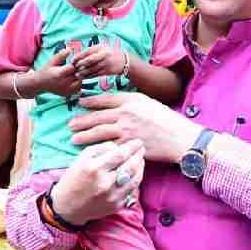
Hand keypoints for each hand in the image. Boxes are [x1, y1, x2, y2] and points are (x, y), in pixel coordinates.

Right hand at [37, 48, 80, 96]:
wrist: (40, 84)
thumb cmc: (46, 70)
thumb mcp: (52, 61)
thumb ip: (61, 55)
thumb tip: (71, 49)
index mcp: (59, 74)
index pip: (73, 67)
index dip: (74, 63)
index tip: (73, 62)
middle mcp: (63, 83)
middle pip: (78, 75)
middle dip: (78, 70)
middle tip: (75, 67)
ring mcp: (66, 90)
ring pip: (80, 82)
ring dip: (79, 77)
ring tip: (74, 73)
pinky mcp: (68, 94)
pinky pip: (78, 88)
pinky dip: (78, 83)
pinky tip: (73, 79)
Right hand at [52, 139, 144, 225]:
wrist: (68, 206)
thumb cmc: (74, 178)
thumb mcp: (82, 158)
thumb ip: (101, 148)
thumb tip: (119, 147)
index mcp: (94, 168)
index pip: (120, 154)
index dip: (132, 147)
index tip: (137, 142)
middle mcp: (104, 183)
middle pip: (131, 166)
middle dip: (139, 155)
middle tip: (142, 148)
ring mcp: (112, 196)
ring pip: (135, 179)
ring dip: (140, 167)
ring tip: (140, 159)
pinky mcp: (116, 205)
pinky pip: (132, 190)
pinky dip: (135, 180)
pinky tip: (134, 173)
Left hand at [69, 93, 201, 162]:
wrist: (179, 137)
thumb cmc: (167, 119)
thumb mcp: (149, 103)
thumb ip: (131, 102)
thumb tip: (116, 104)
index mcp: (131, 100)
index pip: (106, 98)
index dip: (91, 101)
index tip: (81, 102)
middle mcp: (126, 113)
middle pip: (98, 116)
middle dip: (82, 120)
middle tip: (70, 124)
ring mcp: (127, 130)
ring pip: (99, 132)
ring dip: (84, 135)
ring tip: (74, 138)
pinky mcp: (129, 145)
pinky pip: (109, 146)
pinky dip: (98, 148)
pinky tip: (90, 150)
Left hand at [72, 44, 125, 78]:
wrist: (124, 61)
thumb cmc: (110, 53)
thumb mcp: (102, 48)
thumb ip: (92, 50)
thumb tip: (78, 54)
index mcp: (101, 48)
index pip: (87, 52)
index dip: (79, 56)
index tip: (72, 60)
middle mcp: (104, 55)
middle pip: (89, 61)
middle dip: (80, 65)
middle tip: (74, 68)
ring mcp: (106, 64)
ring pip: (92, 69)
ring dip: (83, 72)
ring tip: (77, 75)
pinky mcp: (108, 71)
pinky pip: (96, 74)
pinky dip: (89, 76)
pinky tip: (84, 77)